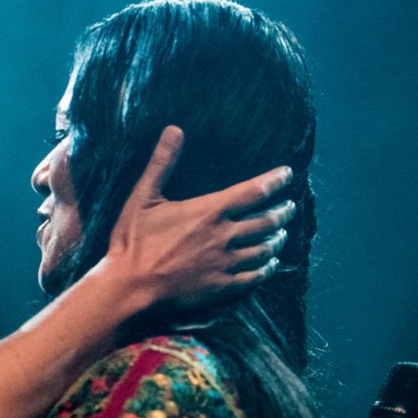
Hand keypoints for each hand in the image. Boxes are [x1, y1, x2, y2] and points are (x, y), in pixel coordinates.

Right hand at [105, 125, 293, 309]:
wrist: (128, 286)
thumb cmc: (133, 242)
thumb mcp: (143, 197)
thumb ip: (162, 163)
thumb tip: (174, 129)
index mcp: (209, 211)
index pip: (254, 191)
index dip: (276, 181)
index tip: (287, 174)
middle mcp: (223, 236)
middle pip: (267, 221)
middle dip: (283, 212)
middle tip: (289, 207)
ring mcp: (224, 263)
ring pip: (264, 249)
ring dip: (277, 240)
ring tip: (282, 234)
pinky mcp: (221, 287)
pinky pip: (254, 277)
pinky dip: (267, 268)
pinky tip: (270, 264)